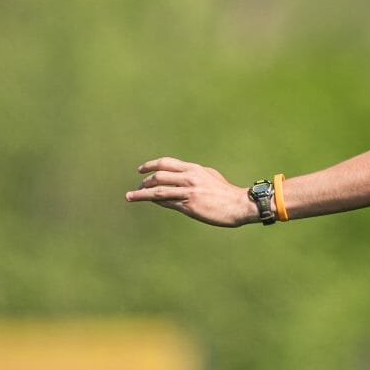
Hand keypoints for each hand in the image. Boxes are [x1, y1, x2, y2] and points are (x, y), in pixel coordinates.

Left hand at [126, 156, 257, 226]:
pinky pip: (167, 203)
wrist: (238, 204)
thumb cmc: (226, 192)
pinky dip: (156, 202)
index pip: (166, 163)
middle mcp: (189, 178)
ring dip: (141, 193)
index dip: (150, 165)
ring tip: (130, 196)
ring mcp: (189, 192)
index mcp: (194, 169)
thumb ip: (195, 174)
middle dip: (144, 181)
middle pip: (159, 176)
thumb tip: (182, 176)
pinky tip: (150, 202)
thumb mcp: (210, 176)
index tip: (141, 169)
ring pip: (158, 191)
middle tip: (137, 186)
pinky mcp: (189, 206)